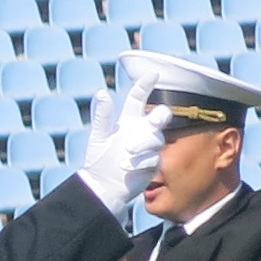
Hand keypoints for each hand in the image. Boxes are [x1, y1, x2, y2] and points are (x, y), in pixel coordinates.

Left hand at [73, 88, 166, 218]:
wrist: (102, 186)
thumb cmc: (99, 159)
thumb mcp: (99, 136)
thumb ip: (103, 116)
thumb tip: (102, 92)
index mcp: (129, 120)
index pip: (139, 98)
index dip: (145, 86)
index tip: (153, 74)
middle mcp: (143, 131)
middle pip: (161, 116)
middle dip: (162, 115)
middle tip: (155, 119)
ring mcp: (150, 147)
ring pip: (157, 138)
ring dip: (143, 144)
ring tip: (127, 152)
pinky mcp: (153, 163)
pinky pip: (154, 158)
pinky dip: (140, 161)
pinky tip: (126, 167)